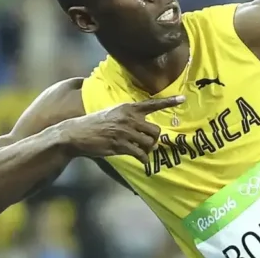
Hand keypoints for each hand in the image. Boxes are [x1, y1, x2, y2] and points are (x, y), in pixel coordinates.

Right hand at [64, 95, 184, 162]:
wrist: (76, 133)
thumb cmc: (96, 124)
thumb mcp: (113, 113)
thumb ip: (129, 117)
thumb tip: (145, 128)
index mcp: (128, 108)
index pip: (152, 104)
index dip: (169, 102)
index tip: (183, 99)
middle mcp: (129, 118)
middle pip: (155, 130)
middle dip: (154, 139)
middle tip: (148, 143)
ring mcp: (125, 132)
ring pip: (149, 143)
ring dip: (148, 149)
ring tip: (141, 151)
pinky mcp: (120, 145)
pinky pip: (140, 154)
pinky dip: (143, 159)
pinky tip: (142, 160)